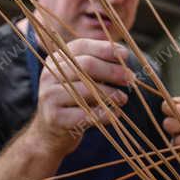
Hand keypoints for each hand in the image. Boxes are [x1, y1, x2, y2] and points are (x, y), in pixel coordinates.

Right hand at [32, 38, 134, 153]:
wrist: (51, 132)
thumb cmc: (74, 101)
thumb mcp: (81, 79)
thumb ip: (97, 65)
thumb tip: (122, 54)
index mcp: (56, 60)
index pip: (81, 46)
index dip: (105, 49)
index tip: (125, 55)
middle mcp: (49, 74)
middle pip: (86, 65)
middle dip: (112, 71)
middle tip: (130, 78)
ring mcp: (49, 96)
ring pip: (86, 90)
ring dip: (110, 94)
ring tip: (123, 98)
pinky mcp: (54, 117)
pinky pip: (85, 114)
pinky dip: (104, 114)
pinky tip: (115, 114)